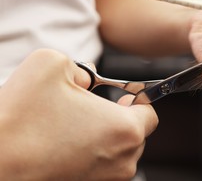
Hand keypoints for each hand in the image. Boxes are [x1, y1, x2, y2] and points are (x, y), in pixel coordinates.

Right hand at [0, 49, 157, 179]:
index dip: (140, 100)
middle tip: (95, 104)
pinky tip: (64, 138)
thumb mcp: (52, 64)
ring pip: (117, 150)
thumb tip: (86, 77)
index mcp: (124, 129)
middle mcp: (120, 160)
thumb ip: (80, 65)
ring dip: (103, 133)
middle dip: (119, 115)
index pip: (150, 114)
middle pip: (135, 133)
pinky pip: (99, 164)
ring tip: (74, 121)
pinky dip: (90, 150)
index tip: (127, 94)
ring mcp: (103, 179)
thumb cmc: (20, 119)